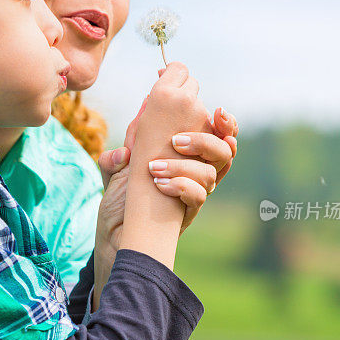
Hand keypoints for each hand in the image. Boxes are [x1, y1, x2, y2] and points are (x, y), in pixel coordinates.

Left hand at [96, 91, 238, 250]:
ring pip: (210, 175)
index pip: (219, 136)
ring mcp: (193, 195)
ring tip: (153, 167)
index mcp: (187, 158)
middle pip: (224, 153)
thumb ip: (131, 137)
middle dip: (206, 141)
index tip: (217, 111)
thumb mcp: (118, 164)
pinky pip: (197, 197)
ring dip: (184, 166)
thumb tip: (143, 105)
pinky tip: (158, 184)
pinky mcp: (185, 215)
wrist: (113, 233)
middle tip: (176, 141)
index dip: (226, 124)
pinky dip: (180, 186)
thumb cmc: (120, 198)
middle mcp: (196, 175)